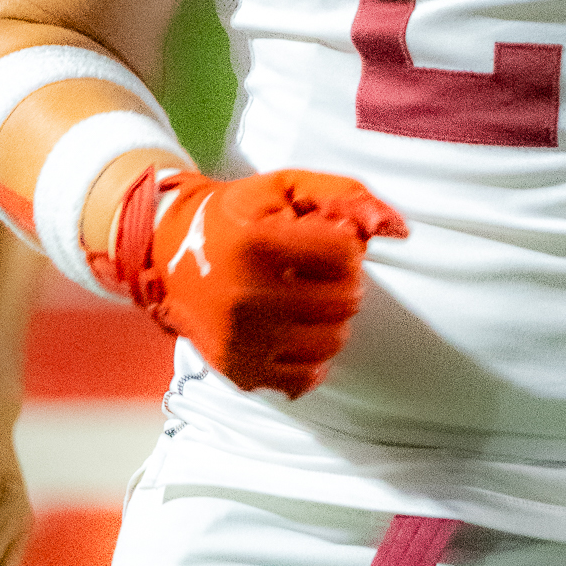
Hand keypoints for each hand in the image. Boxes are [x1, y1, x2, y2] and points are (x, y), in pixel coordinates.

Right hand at [102, 167, 407, 398]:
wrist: (165, 251)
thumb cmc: (237, 214)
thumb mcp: (286, 187)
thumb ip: (346, 196)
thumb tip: (400, 230)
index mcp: (257, 245)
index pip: (346, 255)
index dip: (345, 244)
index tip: (322, 239)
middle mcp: (246, 298)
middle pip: (346, 301)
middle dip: (343, 282)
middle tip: (318, 272)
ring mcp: (241, 341)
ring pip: (333, 341)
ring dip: (332, 319)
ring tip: (306, 299)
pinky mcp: (238, 370)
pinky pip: (306, 378)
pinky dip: (310, 357)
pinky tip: (292, 331)